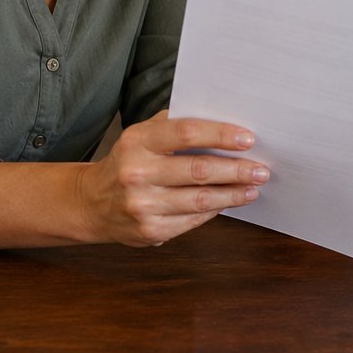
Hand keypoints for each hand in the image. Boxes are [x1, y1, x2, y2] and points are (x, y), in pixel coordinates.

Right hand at [76, 115, 269, 247]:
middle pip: (199, 170)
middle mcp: (138, 173)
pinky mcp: (150, 231)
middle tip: (260, 168)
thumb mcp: (142, 135)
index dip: (221, 135)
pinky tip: (230, 202)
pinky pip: (193, 220)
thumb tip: (224, 122)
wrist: (91, 202)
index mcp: (138, 141)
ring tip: (253, 187)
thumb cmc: (128, 161)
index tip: (248, 138)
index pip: (187, 133)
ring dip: (233, 194)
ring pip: (200, 200)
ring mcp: (143, 205)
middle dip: (236, 169)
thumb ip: (176, 125)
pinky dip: (216, 210)